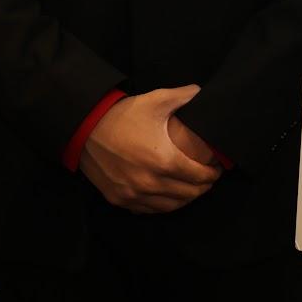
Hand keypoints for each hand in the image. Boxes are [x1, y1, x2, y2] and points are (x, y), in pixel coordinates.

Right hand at [79, 85, 221, 212]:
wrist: (84, 128)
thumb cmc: (122, 115)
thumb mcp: (156, 100)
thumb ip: (186, 96)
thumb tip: (204, 92)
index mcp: (164, 161)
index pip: (199, 177)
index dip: (213, 174)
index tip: (217, 169)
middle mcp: (150, 183)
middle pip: (189, 194)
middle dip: (203, 187)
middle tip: (208, 178)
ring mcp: (133, 194)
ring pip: (170, 206)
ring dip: (185, 199)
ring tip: (192, 188)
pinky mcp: (119, 199)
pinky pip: (148, 210)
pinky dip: (162, 205)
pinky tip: (168, 196)